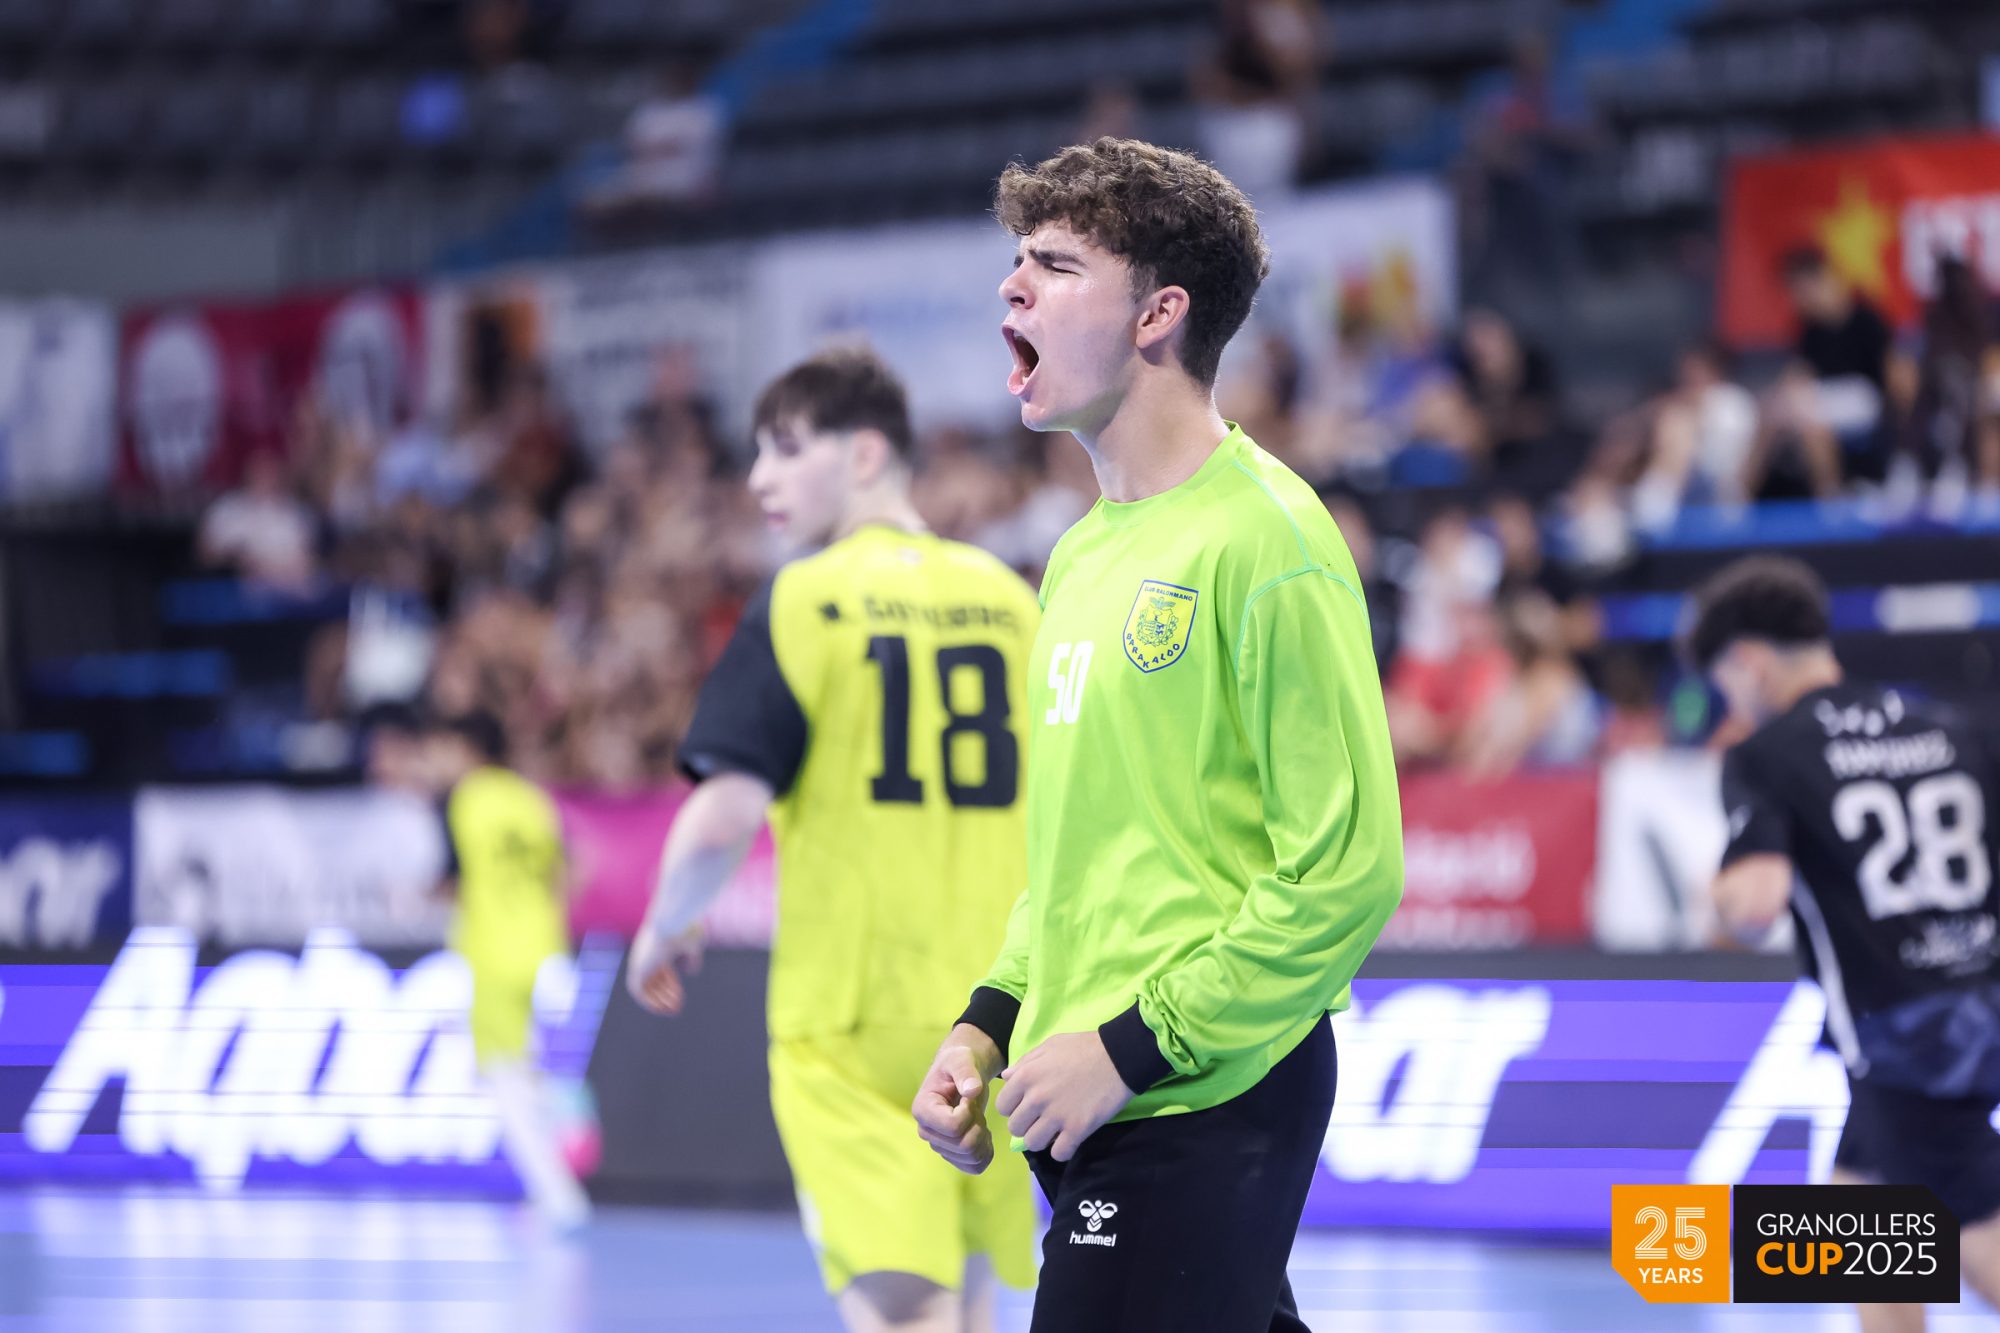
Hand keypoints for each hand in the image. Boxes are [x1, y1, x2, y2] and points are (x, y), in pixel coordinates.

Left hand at [626, 920, 704, 1014]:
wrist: (671, 923)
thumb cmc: (685, 930)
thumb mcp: (693, 944)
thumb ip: (692, 958)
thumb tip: (691, 972)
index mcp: (658, 949)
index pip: (662, 973)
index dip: (671, 987)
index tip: (680, 998)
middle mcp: (647, 956)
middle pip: (654, 982)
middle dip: (666, 996)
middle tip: (677, 1008)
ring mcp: (641, 962)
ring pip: (646, 987)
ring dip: (658, 1000)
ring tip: (672, 1010)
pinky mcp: (637, 967)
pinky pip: (637, 990)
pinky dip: (647, 1001)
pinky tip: (660, 1008)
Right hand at [912, 1024, 1001, 1174]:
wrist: (960, 1074)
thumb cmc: (958, 1064)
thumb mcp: (962, 1059)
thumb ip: (966, 1072)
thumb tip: (972, 1090)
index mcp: (923, 1109)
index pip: (953, 1127)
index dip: (969, 1113)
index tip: (969, 1097)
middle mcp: (926, 1131)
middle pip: (963, 1146)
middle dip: (978, 1126)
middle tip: (976, 1108)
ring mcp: (938, 1145)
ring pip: (971, 1158)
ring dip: (983, 1138)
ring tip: (979, 1118)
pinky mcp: (952, 1154)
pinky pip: (974, 1167)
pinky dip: (986, 1152)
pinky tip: (983, 1133)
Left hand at [994, 1031, 1133, 1162]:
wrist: (1119, 1056)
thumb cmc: (1083, 1047)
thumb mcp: (1050, 1046)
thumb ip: (1025, 1062)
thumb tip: (1006, 1077)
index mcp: (1026, 1076)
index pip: (1002, 1106)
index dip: (1013, 1107)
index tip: (1026, 1106)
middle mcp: (1036, 1098)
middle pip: (1015, 1128)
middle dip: (1026, 1125)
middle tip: (1040, 1119)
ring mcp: (1056, 1116)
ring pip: (1033, 1144)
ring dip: (1042, 1140)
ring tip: (1054, 1131)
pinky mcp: (1077, 1129)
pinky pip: (1059, 1154)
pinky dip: (1062, 1150)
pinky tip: (1069, 1139)